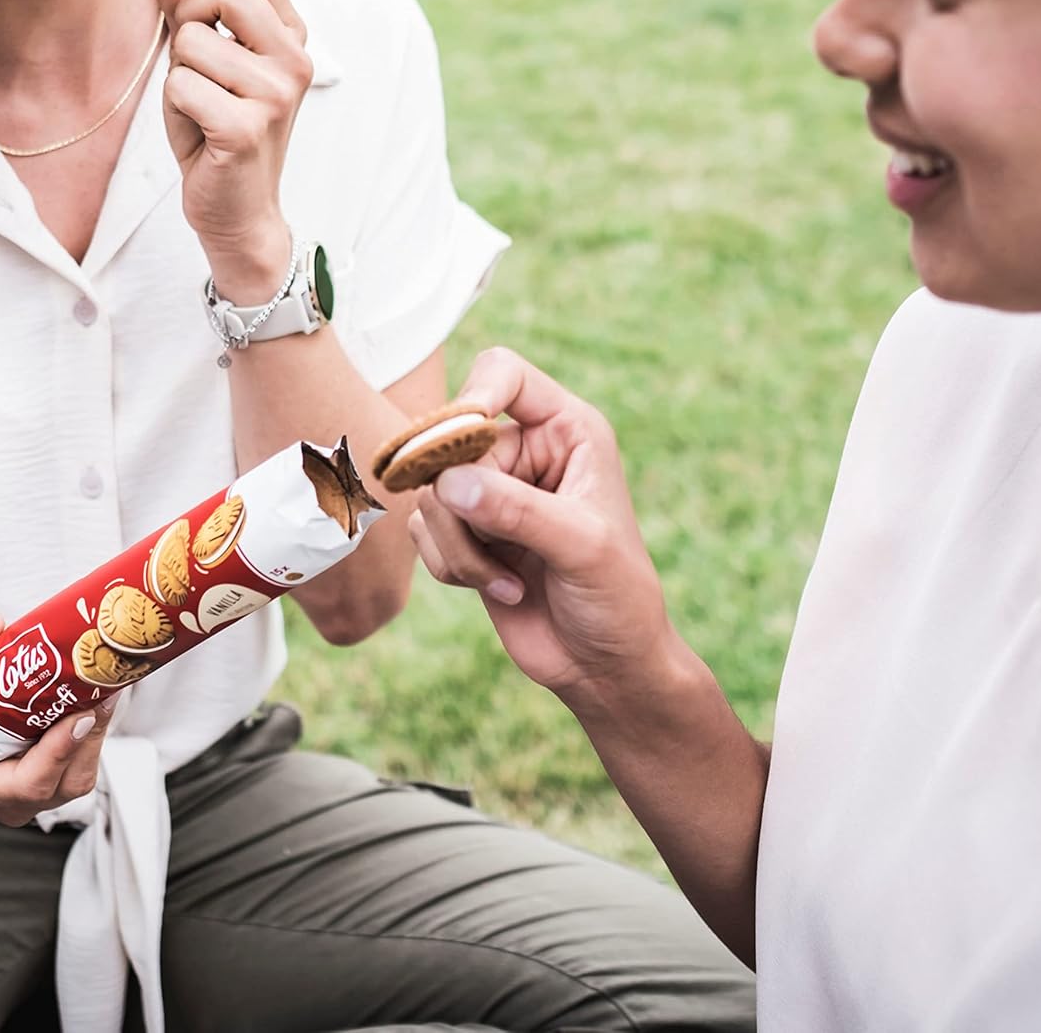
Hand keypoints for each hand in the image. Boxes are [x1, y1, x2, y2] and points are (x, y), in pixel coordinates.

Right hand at [0, 613, 116, 827]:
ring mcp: (29, 787)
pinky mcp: (52, 771)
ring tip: (103, 689)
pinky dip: (96, 731)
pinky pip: (83, 762)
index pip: (22, 785)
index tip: (80, 716)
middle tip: (102, 691)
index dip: (57, 755)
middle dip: (87, 740)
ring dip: (97, 735)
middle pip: (61, 784)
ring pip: (78, 776)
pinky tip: (99, 694)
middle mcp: (2, 794)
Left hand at [149, 0, 312, 300]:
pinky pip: (183, 85)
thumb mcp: (202, 59)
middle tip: (190, 61)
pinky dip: (175, 108)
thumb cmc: (217, 130)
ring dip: (179, 72)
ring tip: (198, 107)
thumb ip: (187, 3)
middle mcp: (294, 58)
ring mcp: (277, 93)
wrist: (236, 210)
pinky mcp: (249, 127)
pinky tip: (198, 135)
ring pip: (194, 40)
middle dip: (188, 17)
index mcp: (289, 35)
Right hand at [410, 348, 680, 701]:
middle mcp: (525, 450)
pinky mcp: (466, 530)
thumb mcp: (581, 547)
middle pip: (451, 441)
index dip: (475, 397)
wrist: (606, 665)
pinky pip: (422, 530)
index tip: (460, 442)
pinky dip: (451, 565)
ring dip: (458, 545)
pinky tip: (501, 588)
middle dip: (461, 501)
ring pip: (430, 491)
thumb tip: (447, 484)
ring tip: (508, 579)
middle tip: (487, 540)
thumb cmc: (617, 597)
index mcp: (566, 429)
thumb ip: (517, 510)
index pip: (504, 374)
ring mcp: (491, 491)